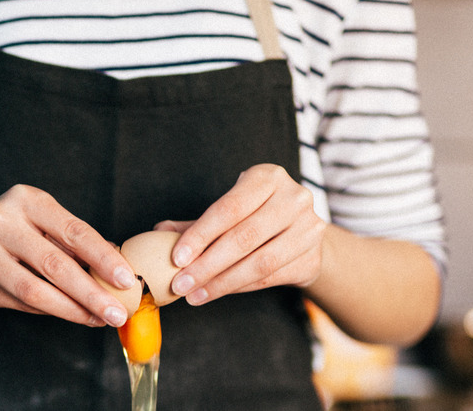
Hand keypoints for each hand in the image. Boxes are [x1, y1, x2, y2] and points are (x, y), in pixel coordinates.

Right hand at [0, 184, 135, 326]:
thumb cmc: (10, 230)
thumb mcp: (39, 220)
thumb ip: (72, 240)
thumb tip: (117, 264)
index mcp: (26, 200)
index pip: (73, 231)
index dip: (103, 257)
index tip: (127, 280)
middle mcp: (0, 222)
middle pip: (56, 264)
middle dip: (92, 293)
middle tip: (117, 312)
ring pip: (36, 291)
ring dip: (73, 310)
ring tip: (97, 319)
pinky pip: (21, 303)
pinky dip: (50, 311)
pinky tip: (69, 314)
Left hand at [155, 164, 326, 305]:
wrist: (302, 232)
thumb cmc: (255, 215)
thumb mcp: (229, 209)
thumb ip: (196, 223)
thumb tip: (158, 232)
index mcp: (268, 177)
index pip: (230, 208)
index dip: (200, 235)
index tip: (176, 258)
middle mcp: (295, 198)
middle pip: (244, 237)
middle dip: (207, 265)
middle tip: (180, 284)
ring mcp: (309, 229)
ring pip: (259, 263)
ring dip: (221, 282)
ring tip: (194, 294)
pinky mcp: (313, 258)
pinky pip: (270, 278)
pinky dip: (239, 288)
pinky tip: (216, 292)